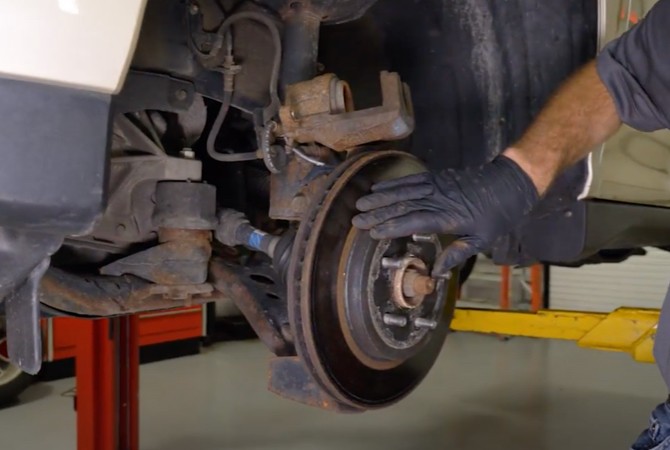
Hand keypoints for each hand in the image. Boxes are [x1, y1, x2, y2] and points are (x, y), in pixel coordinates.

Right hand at [352, 156, 538, 276]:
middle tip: (356, 219)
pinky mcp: (438, 176)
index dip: (391, 226)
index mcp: (448, 217)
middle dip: (378, 213)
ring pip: (404, 191)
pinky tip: (379, 187)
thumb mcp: (482, 240)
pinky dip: (394, 183)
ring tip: (361, 203)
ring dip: (381, 197)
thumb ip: (457, 254)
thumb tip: (437, 273)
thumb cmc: (499, 215)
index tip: (372, 232)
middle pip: (403, 205)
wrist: (511, 182)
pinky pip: (412, 179)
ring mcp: (438, 185)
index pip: (413, 222)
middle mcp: (439, 200)